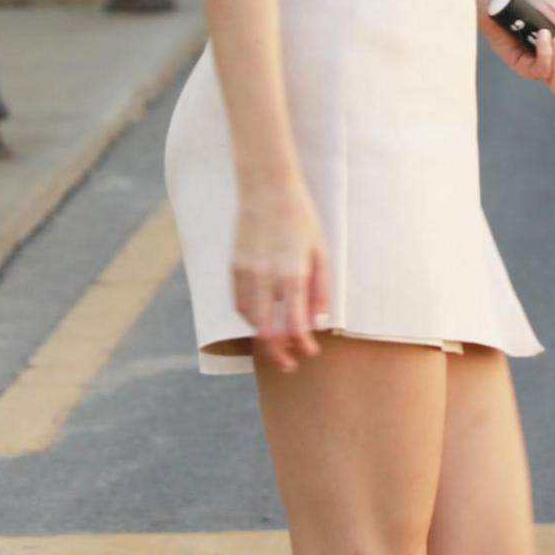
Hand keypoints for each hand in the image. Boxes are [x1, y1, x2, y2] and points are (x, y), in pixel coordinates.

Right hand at [231, 182, 330, 373]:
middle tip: (288, 364)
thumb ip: (320, 290)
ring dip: (263, 338)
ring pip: (250, 320)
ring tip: (277, 346)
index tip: (310, 352)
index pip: (294, 325)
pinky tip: (260, 321)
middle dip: (278, 353)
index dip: (302, 345)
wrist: (267, 189)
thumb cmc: (301, 220)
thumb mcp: (320, 253)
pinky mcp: (234, 267)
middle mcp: (266, 278)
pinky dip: (249, 317)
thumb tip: (318, 322)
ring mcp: (246, 273)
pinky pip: (238, 303)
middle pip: (266, 331)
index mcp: (292, 274)